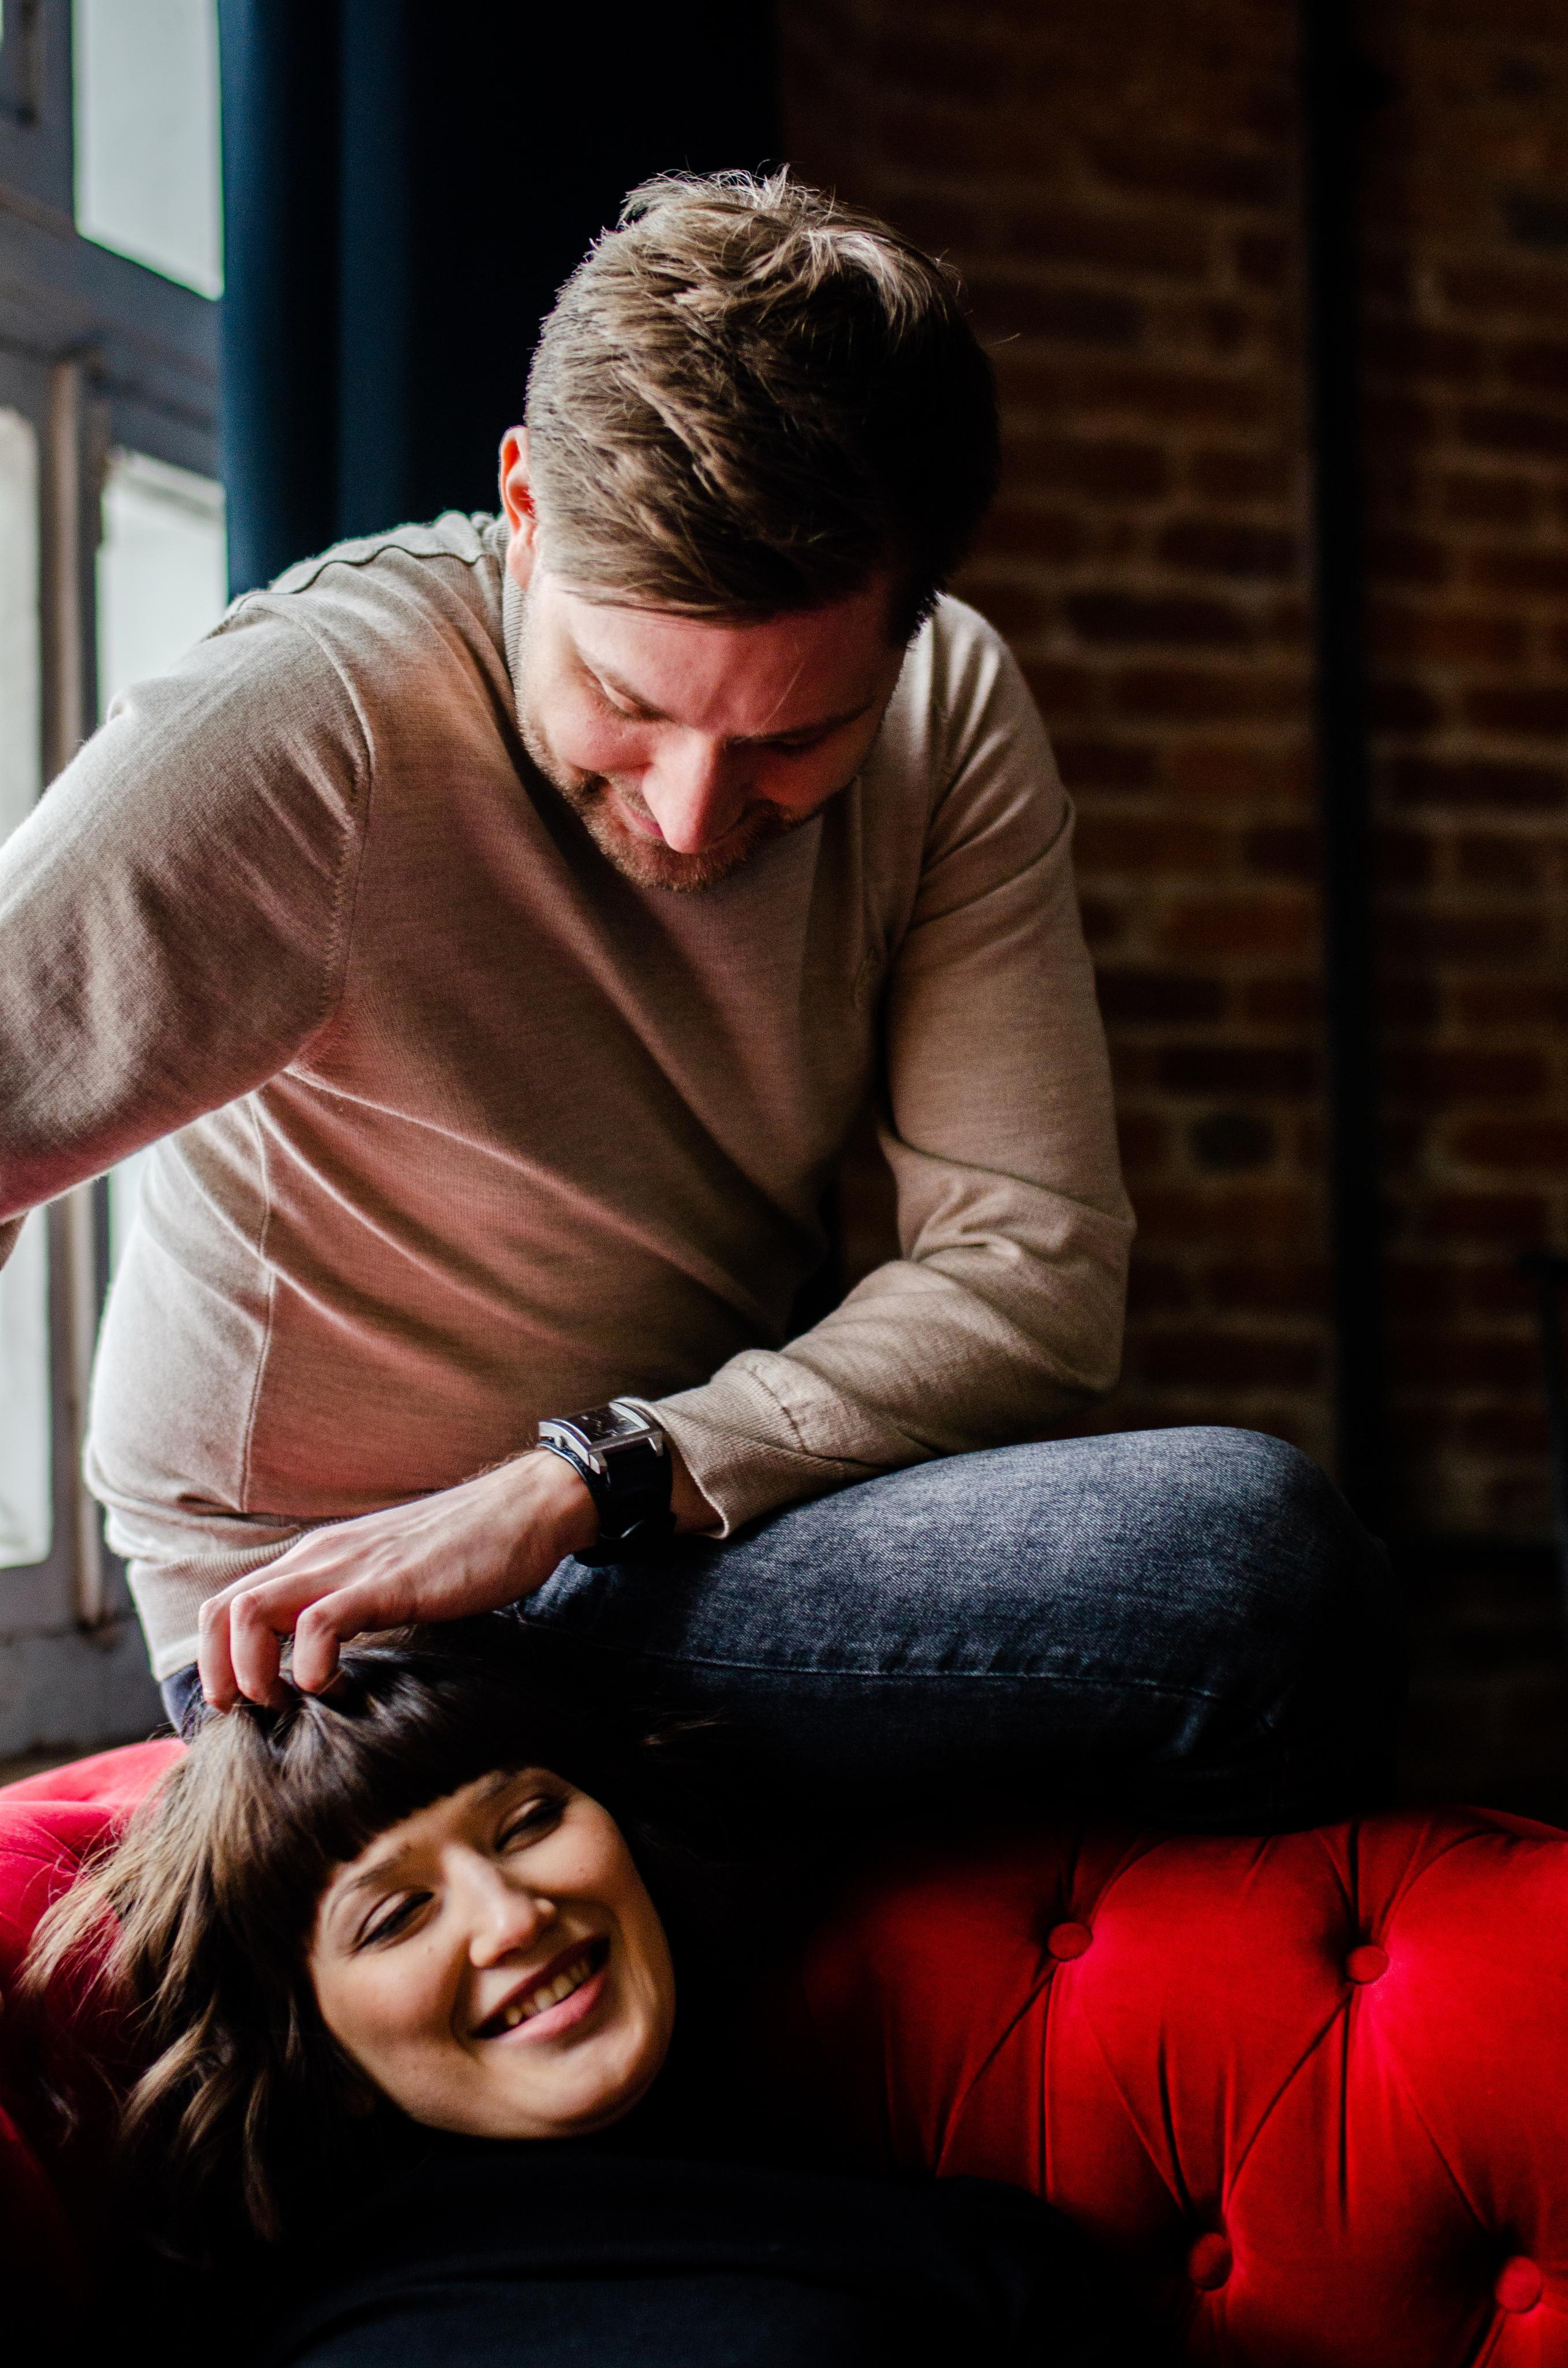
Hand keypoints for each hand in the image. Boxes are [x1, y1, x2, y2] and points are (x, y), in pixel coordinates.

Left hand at [198, 1451, 598, 1709]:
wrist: (527, 1507)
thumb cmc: (468, 1549)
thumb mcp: (392, 1577)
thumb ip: (355, 1605)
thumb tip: (326, 1658)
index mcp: (319, 1557)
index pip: (229, 1602)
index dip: (215, 1658)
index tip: (240, 1704)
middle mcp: (320, 1557)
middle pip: (222, 1610)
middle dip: (218, 1672)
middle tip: (249, 1714)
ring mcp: (350, 1567)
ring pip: (251, 1614)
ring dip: (254, 1672)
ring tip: (288, 1701)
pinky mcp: (386, 1583)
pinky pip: (318, 1625)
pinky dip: (311, 1667)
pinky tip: (338, 1687)